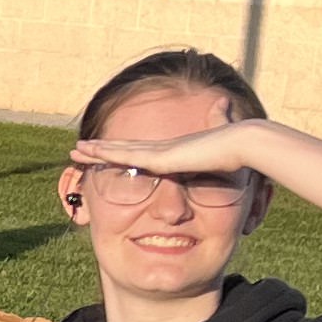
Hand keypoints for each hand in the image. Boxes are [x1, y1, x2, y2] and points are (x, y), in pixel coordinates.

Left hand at [68, 120, 265, 181]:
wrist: (245, 143)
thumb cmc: (240, 158)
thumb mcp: (221, 177)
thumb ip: (217, 176)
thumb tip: (227, 178)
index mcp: (176, 156)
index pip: (143, 156)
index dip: (125, 155)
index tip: (109, 157)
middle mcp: (163, 151)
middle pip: (125, 150)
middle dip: (102, 150)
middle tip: (81, 149)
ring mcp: (159, 151)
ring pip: (119, 149)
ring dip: (96, 149)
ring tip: (75, 150)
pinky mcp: (158, 155)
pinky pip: (123, 154)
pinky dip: (103, 152)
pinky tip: (86, 151)